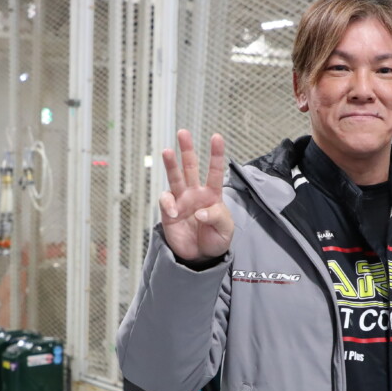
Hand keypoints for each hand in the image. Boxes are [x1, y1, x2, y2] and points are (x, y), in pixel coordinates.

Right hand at [159, 130, 232, 263]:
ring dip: (170, 164)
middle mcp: (195, 194)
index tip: (216, 137)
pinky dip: (167, 204)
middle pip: (190, 167)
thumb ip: (217, 217)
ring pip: (174, 178)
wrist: (201, 258)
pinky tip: (173, 213)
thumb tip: (200, 212)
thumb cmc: (216, 240)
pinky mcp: (168, 212)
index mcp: (212, 195)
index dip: (216, 155)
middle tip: (183, 132)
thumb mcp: (225, 230)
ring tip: (167, 151)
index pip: (214, 171)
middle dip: (186, 149)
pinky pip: (165, 201)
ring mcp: (181, 201)